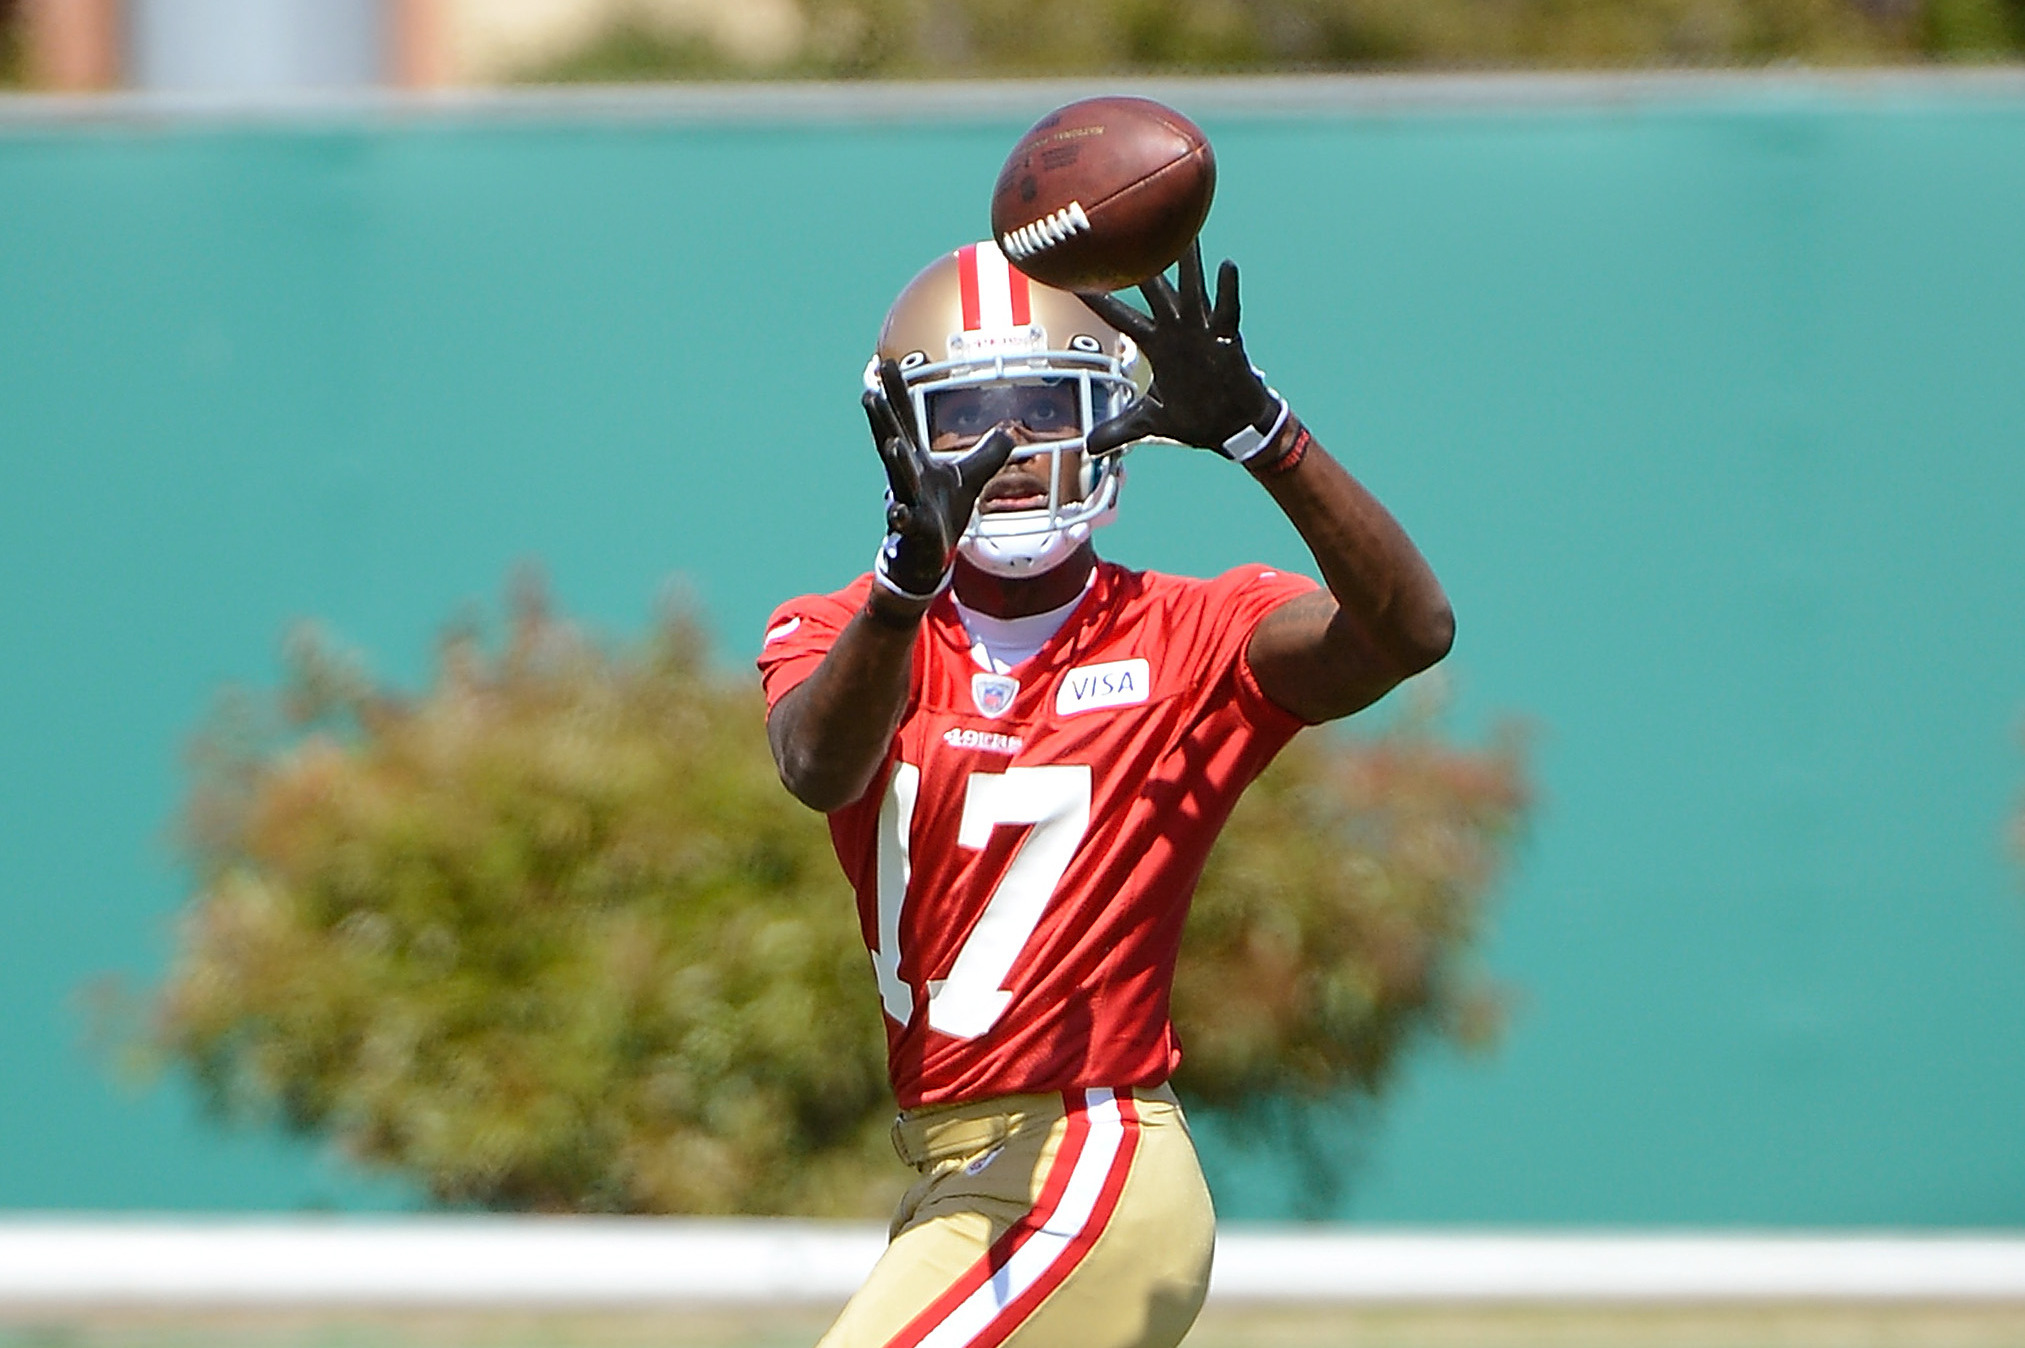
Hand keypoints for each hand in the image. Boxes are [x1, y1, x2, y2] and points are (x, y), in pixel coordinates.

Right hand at [864, 359, 1015, 599]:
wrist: (927, 556)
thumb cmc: (941, 513)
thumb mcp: (969, 478)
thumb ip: (987, 453)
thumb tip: (1008, 432)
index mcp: (916, 461)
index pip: (905, 421)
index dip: (897, 393)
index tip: (886, 364)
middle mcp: (907, 477)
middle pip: (893, 442)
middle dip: (883, 420)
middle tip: (870, 394)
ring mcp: (908, 502)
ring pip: (899, 480)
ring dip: (895, 462)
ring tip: (891, 444)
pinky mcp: (914, 530)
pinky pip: (906, 522)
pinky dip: (901, 517)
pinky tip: (897, 511)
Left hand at [1078, 240, 1287, 461]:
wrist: (1233, 428)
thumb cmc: (1196, 417)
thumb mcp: (1150, 422)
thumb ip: (1120, 429)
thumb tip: (1089, 446)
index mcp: (1156, 343)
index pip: (1119, 315)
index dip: (1096, 296)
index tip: (1074, 272)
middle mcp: (1176, 329)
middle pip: (1154, 288)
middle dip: (1140, 260)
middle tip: (1126, 224)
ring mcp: (1202, 331)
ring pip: (1192, 289)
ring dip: (1189, 263)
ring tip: (1184, 231)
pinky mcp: (1227, 340)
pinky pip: (1228, 310)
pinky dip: (1228, 289)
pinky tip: (1228, 265)